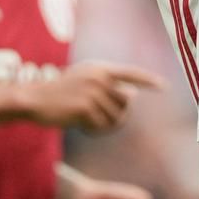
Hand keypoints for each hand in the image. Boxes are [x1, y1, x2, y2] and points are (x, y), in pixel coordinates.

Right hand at [19, 62, 162, 131]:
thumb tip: (131, 95)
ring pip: (115, 117)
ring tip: (88, 122)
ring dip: (104, 125)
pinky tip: (81, 126)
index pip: (131, 74)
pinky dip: (94, 131)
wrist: (34, 98)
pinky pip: (101, 126)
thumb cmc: (61, 91)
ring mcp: (92, 91)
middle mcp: (99, 77)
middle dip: (118, 115)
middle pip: (125, 103)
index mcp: (101, 68)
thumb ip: (107, 84)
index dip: (149, 81)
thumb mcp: (84, 79)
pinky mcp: (85, 107)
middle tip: (100, 120)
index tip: (164, 87)